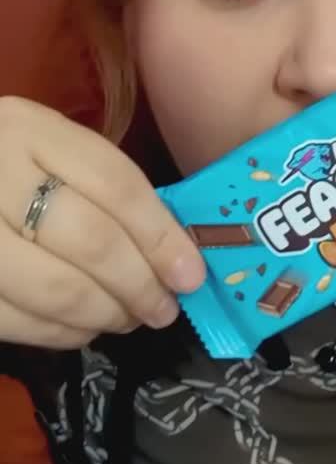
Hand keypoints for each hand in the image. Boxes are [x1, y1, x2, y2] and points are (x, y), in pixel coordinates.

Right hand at [0, 96, 204, 348]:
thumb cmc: (7, 160)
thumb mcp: (51, 147)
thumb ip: (106, 189)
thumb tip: (173, 254)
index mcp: (29, 129)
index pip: (114, 184)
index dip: (160, 235)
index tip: (191, 274)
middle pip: (89, 240)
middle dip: (139, 285)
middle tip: (164, 308)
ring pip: (53, 289)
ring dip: (105, 315)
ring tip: (129, 318)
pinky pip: (15, 321)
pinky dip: (60, 334)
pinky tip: (82, 327)